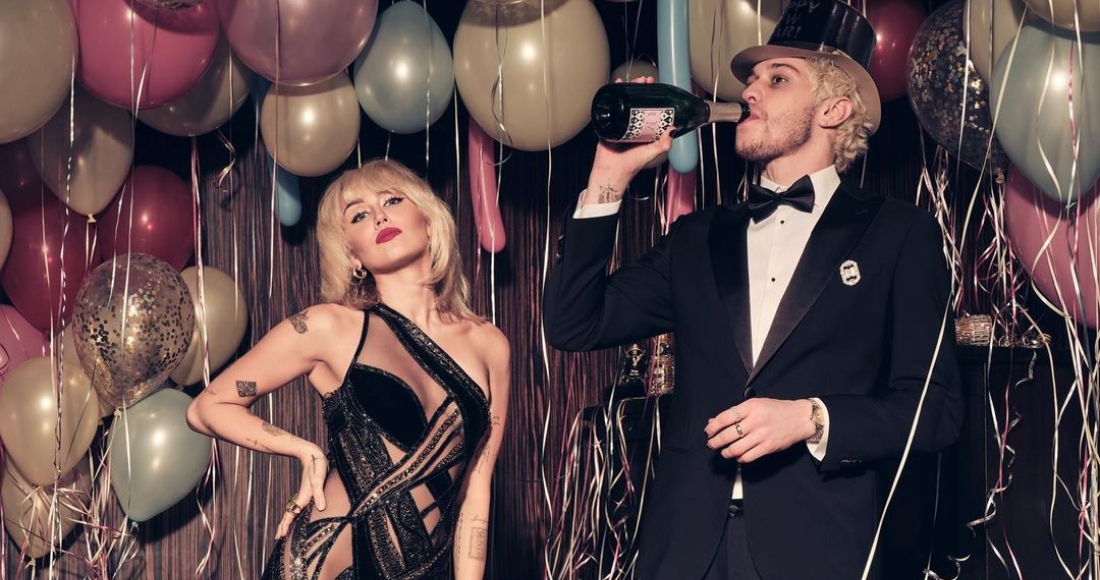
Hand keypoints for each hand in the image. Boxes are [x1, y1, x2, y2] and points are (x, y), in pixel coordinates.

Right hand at [275, 444, 328, 539]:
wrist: (312, 455)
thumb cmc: (317, 467)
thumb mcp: (319, 479)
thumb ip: (319, 494)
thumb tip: (321, 508)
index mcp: (303, 497)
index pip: (292, 514)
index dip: (286, 525)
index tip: (280, 535)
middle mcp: (301, 497)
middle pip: (289, 514)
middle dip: (283, 526)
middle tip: (277, 538)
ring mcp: (303, 495)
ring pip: (292, 510)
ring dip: (287, 520)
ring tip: (282, 530)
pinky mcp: (306, 491)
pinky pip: (297, 506)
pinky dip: (293, 513)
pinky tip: (295, 516)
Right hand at [585, 76, 674, 203]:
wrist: (612, 171)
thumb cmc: (631, 165)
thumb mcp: (652, 153)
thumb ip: (664, 144)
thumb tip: (672, 128)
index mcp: (643, 130)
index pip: (650, 107)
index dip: (653, 97)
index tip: (656, 87)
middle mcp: (632, 124)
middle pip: (637, 101)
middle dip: (641, 89)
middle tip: (645, 80)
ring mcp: (620, 123)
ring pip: (624, 101)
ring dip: (628, 89)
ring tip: (631, 80)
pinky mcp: (608, 123)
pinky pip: (610, 106)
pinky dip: (612, 94)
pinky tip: (616, 85)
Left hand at [704, 398, 815, 462]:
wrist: (800, 418)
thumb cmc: (776, 409)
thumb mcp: (756, 405)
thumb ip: (736, 413)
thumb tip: (714, 422)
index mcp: (750, 407)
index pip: (724, 418)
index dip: (712, 427)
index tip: (708, 431)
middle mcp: (755, 421)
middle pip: (727, 435)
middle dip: (715, 442)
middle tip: (711, 444)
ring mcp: (762, 435)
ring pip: (735, 449)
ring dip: (726, 452)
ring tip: (724, 452)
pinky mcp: (768, 447)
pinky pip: (748, 457)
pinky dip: (740, 458)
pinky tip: (738, 456)